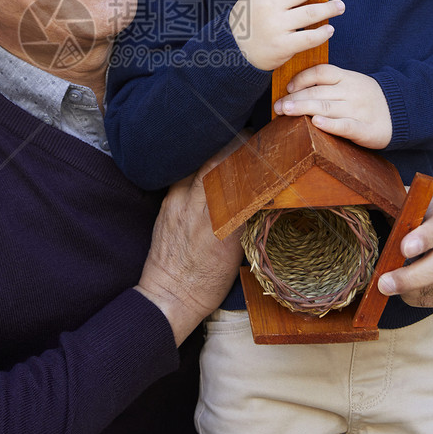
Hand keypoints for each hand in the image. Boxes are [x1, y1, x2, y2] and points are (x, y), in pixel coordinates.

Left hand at [135, 145, 243, 344]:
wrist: (169, 295)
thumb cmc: (207, 282)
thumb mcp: (237, 252)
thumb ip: (244, 218)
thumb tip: (258, 192)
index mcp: (221, 223)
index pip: (241, 178)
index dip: (255, 159)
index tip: (266, 149)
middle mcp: (197, 207)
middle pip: (218, 162)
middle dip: (235, 146)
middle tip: (250, 138)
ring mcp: (177, 202)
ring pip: (199, 164)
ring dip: (216, 151)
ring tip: (231, 145)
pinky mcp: (166, 203)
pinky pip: (184, 174)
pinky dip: (198, 165)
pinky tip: (207, 163)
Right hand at [230, 0, 343, 70]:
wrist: (232, 52)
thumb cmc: (248, 23)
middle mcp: (268, 5)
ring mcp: (275, 26)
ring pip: (312, 12)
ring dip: (330, 8)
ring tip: (339, 7)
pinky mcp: (282, 46)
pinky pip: (310, 37)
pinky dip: (323, 33)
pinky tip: (329, 30)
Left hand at [277, 64, 391, 148]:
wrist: (402, 111)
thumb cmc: (367, 99)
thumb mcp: (351, 84)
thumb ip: (328, 85)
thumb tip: (295, 90)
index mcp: (347, 78)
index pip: (321, 72)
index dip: (302, 78)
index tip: (288, 88)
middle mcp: (351, 92)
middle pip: (318, 92)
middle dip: (295, 99)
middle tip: (277, 106)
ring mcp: (358, 110)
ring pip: (327, 107)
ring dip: (304, 109)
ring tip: (286, 111)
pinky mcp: (365, 129)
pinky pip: (346, 125)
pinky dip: (331, 124)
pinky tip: (317, 123)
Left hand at [378, 187, 432, 307]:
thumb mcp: (422, 199)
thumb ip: (396, 200)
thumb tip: (361, 198)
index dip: (424, 238)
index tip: (404, 248)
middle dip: (412, 277)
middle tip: (384, 284)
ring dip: (409, 290)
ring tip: (387, 288)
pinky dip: (416, 297)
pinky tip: (404, 290)